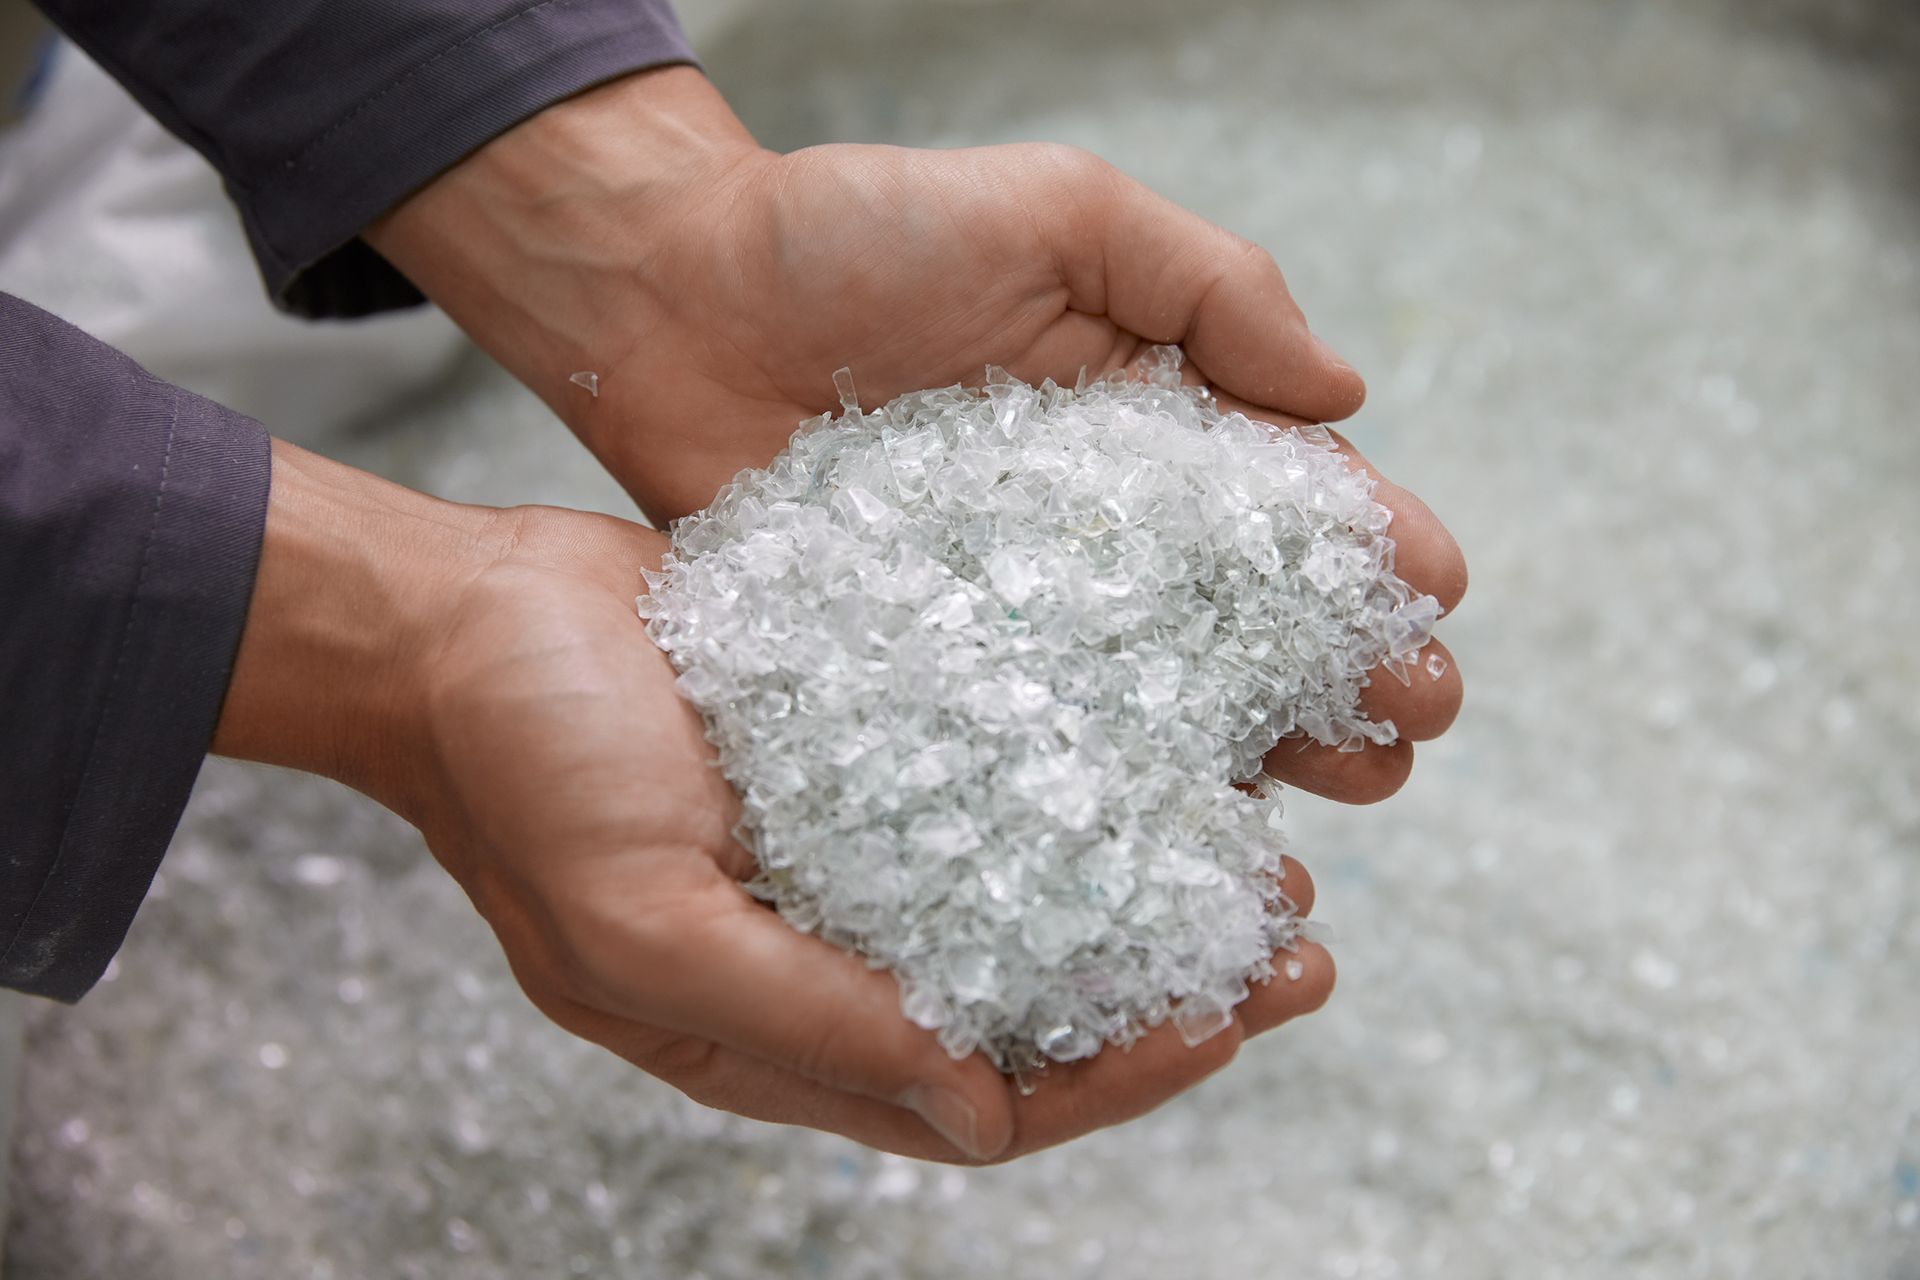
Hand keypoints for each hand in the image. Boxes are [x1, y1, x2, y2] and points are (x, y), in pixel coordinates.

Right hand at [213, 442, 1337, 1161]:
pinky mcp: (861, 739)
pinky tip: (1161, 728)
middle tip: (1296, 943)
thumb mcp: (638, 918)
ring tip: (1264, 841)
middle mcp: (836, 947)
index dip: (1116, 1076)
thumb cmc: (520, 769)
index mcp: (783, 1026)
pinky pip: (993, 777)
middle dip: (1171, 987)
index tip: (1223, 1020)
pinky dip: (1080, 772)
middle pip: (1037, 1002)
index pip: (987, 1100)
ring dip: (1148, 879)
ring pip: (1035, 891)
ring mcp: (853, 841)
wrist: (460, 617)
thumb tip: (982, 1102)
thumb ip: (805, 1020)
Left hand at [366, 66, 1467, 803]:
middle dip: (1346, 677)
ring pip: (1158, 712)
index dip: (1371, 554)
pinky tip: (1156, 851)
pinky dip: (1092, 805)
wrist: (665, 297)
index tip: (1435, 601)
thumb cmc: (853, 232)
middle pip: (1249, 627)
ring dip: (1255, 762)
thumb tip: (1345, 396)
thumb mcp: (1055, 214)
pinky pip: (1020, 751)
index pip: (1288, 504)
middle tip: (1405, 727)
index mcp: (1149, 427)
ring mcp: (1010, 620)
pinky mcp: (921, 678)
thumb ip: (1206, 284)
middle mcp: (1094, 539)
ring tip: (1324, 807)